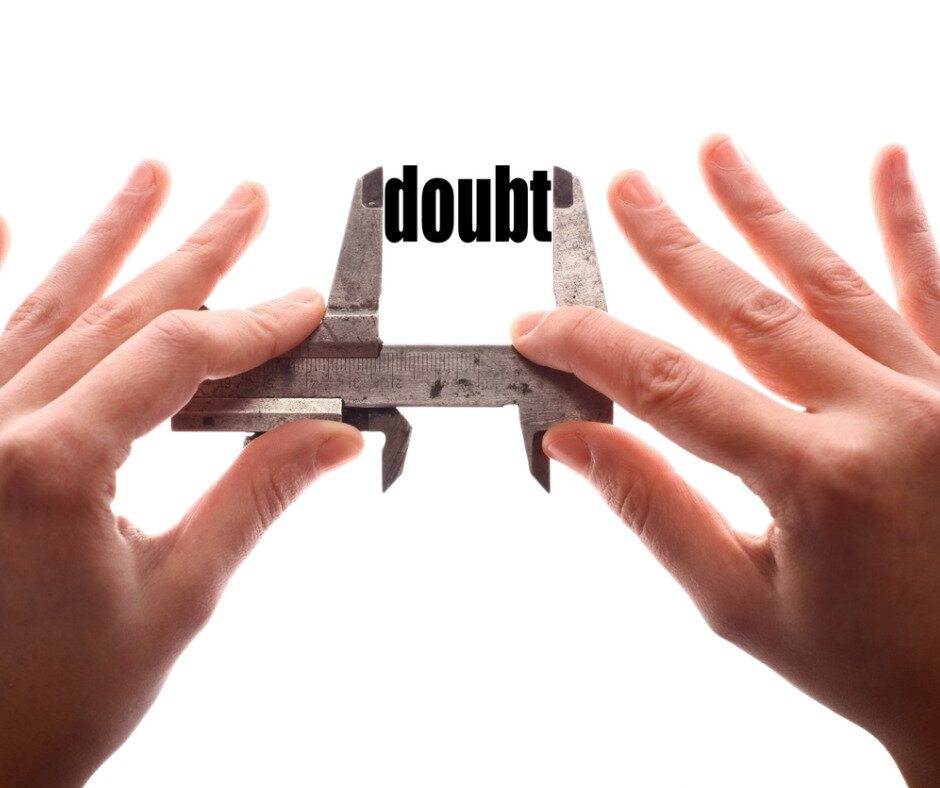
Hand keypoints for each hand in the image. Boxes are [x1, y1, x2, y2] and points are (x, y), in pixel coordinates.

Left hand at [0, 164, 361, 785]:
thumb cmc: (53, 702)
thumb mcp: (177, 596)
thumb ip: (256, 496)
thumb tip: (332, 438)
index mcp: (50, 466)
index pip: (176, 357)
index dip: (252, 324)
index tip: (303, 305)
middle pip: (116, 313)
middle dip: (193, 253)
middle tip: (248, 200)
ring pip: (42, 309)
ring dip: (106, 240)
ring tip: (151, 176)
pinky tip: (11, 227)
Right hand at [512, 136, 939, 784]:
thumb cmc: (866, 659)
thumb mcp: (739, 603)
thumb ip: (654, 510)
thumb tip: (576, 439)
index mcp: (814, 478)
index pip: (670, 386)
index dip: (592, 347)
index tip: (539, 326)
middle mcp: (882, 417)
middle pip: (748, 309)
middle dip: (673, 245)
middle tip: (625, 191)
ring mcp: (936, 392)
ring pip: (832, 281)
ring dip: (764, 213)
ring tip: (715, 153)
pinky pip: (935, 289)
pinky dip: (907, 223)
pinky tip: (884, 161)